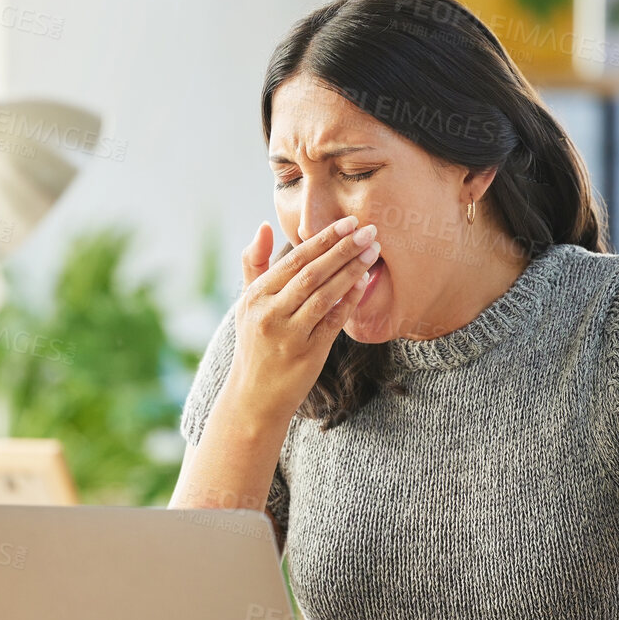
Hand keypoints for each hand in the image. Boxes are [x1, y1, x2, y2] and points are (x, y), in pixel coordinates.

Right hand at [226, 217, 380, 422]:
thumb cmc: (255, 344)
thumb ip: (254, 264)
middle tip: (368, 230)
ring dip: (350, 270)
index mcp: (256, 296)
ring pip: (324, 294)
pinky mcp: (307, 354)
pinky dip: (349, 299)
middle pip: (311, 273)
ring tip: (372, 251)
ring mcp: (289, 335)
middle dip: (342, 248)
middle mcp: (269, 314)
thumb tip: (264, 226)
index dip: (323, 239)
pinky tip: (364, 282)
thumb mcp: (246, 304)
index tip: (348, 222)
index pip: (294, 260)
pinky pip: (333, 320)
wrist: (255, 397)